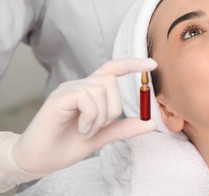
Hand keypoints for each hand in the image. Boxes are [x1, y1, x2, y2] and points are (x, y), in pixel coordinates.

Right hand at [10, 58, 156, 176]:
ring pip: (100, 89)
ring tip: (86, 130)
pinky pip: (86, 97)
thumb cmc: (68, 144)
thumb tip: (151, 122)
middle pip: (110, 81)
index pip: (113, 69)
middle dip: (113, 108)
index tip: (152, 64)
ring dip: (100, 116)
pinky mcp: (59, 98)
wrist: (39, 159)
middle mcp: (80, 85)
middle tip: (98, 127)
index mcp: (90, 91)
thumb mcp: (102, 136)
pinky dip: (90, 117)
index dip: (132, 64)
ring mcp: (68, 89)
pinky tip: (81, 129)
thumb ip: (124, 128)